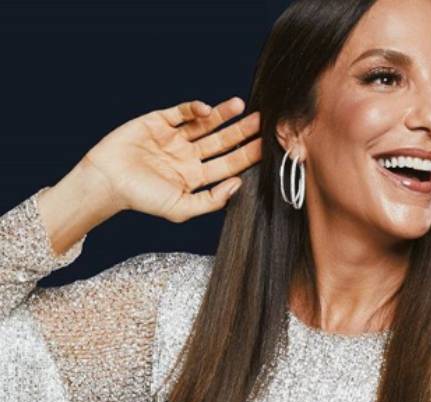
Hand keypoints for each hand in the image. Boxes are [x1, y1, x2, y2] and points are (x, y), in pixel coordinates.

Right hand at [82, 97, 260, 221]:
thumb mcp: (180, 208)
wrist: (105, 182)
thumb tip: (238, 185)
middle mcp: (189, 155)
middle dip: (242, 131)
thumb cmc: (141, 198)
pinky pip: (181, 112)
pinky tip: (206, 109)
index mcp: (197, 176)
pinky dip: (194, 108)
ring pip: (206, 123)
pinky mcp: (158, 121)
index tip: (267, 145)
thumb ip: (211, 200)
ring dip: (223, 115)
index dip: (248, 154)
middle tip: (263, 120)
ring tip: (241, 106)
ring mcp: (175, 137)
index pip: (230, 164)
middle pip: (223, 141)